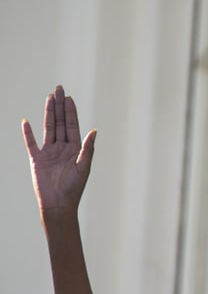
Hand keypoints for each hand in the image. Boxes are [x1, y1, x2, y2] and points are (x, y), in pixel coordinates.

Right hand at [23, 85, 96, 215]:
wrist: (58, 204)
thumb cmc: (74, 188)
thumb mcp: (83, 167)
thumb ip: (87, 149)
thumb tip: (94, 131)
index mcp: (75, 149)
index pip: (72, 125)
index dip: (70, 111)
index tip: (69, 97)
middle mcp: (62, 147)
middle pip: (59, 122)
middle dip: (59, 106)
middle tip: (58, 89)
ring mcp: (48, 152)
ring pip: (48, 127)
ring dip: (47, 113)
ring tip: (48, 98)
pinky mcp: (36, 159)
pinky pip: (31, 143)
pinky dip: (28, 132)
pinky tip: (26, 121)